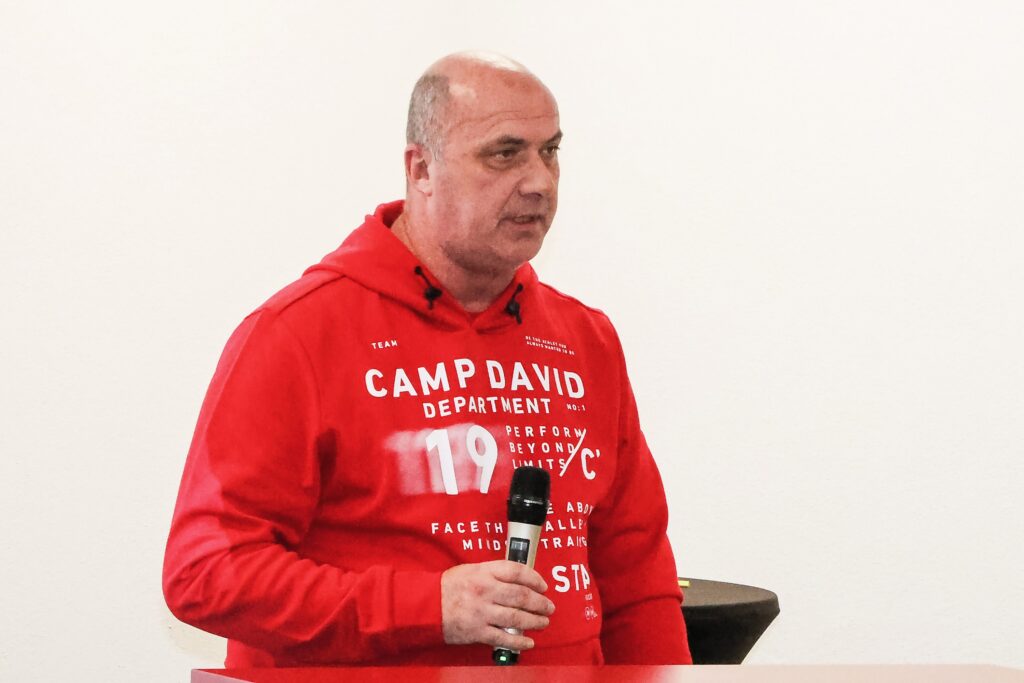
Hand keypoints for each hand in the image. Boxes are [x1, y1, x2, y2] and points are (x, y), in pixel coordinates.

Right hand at [440, 560, 555, 650]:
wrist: (426, 606)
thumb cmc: (448, 587)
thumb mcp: (471, 571)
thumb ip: (493, 574)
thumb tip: (518, 581)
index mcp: (484, 572)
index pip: (516, 572)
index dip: (534, 578)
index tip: (543, 586)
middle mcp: (485, 590)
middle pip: (521, 596)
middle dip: (539, 603)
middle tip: (549, 607)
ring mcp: (481, 612)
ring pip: (516, 617)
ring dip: (534, 621)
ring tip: (543, 623)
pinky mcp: (476, 631)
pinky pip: (503, 637)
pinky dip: (518, 641)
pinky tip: (528, 642)